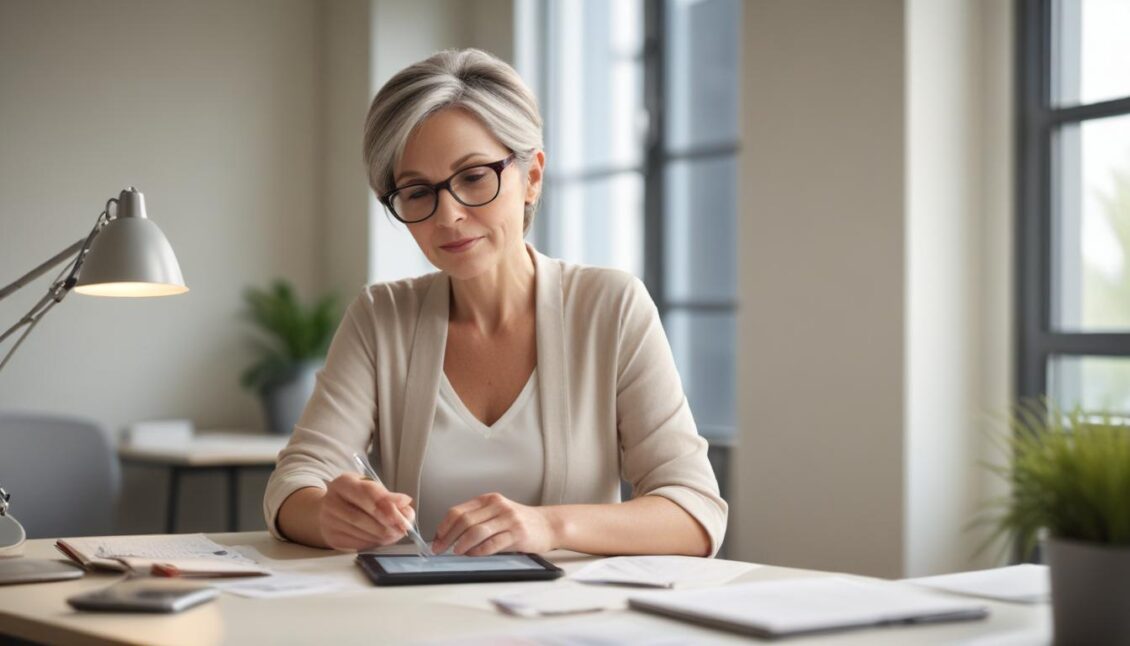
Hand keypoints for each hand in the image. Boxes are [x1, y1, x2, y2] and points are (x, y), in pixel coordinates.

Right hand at [318, 473, 414, 550]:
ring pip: (360, 532)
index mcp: (342, 483)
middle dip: (386, 523)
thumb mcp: (370, 488)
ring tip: (397, 533)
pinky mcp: (332, 538)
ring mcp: (329, 521)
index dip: (387, 502)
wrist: (331, 510)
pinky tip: (383, 539)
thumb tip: (405, 503)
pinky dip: (374, 542)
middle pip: (361, 516)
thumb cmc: (355, 497)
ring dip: (383, 535)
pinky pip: (357, 543)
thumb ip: (388, 496)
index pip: (366, 492)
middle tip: (403, 527)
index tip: (404, 507)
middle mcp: (331, 502)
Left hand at [431, 492, 555, 555]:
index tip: (436, 539)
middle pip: (465, 521)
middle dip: (448, 537)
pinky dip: (479, 550)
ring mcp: (508, 519)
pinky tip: (473, 554)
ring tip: (456, 552)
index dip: (443, 526)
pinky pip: (492, 543)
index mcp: (488, 499)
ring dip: (462, 544)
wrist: (547, 524)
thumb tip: (448, 536)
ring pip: (477, 531)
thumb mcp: (496, 513)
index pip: (458, 511)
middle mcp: (497, 506)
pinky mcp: (517, 533)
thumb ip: (476, 520)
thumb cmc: (518, 521)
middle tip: (440, 549)